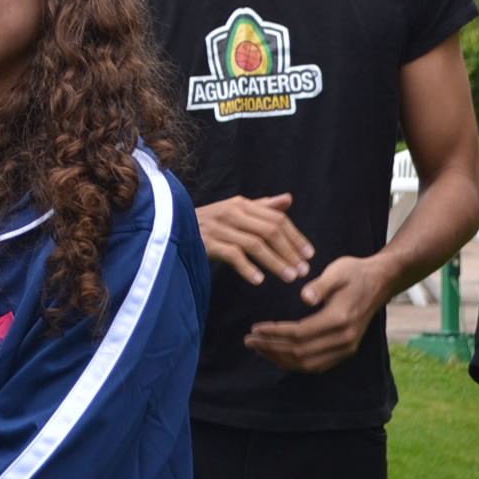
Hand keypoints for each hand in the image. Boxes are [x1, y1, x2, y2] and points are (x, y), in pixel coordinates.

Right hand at [196, 193, 312, 285]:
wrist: (169, 226)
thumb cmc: (209, 222)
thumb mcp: (235, 210)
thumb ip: (262, 207)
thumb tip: (288, 199)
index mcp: (241, 203)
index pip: (276, 218)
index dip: (295, 237)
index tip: (309, 255)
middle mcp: (230, 212)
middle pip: (269, 230)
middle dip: (289, 251)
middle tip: (303, 271)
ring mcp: (218, 227)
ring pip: (254, 244)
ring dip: (275, 262)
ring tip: (289, 278)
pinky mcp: (206, 242)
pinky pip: (232, 255)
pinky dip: (247, 268)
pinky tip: (259, 280)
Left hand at [244, 253, 392, 372]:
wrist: (380, 281)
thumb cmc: (354, 272)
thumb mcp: (337, 272)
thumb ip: (320, 286)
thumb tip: (304, 297)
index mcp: (339, 320)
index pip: (299, 334)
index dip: (274, 333)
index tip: (254, 328)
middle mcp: (344, 339)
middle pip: (301, 353)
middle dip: (272, 349)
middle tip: (249, 340)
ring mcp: (347, 348)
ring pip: (308, 364)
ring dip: (281, 359)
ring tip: (259, 349)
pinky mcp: (346, 350)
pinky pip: (318, 365)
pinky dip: (295, 364)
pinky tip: (279, 356)